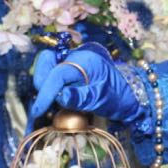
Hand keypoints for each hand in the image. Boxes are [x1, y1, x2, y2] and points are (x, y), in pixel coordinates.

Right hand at [28, 44, 143, 131]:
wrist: (129, 95)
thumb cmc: (118, 97)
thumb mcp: (102, 99)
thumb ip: (81, 98)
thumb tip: (60, 97)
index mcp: (86, 60)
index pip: (58, 73)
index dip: (46, 92)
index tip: (38, 111)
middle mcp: (76, 55)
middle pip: (47, 61)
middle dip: (42, 83)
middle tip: (45, 107)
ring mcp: (72, 60)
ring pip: (46, 65)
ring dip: (43, 83)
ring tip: (49, 104)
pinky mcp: (70, 68)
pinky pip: (52, 71)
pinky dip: (48, 84)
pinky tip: (52, 100)